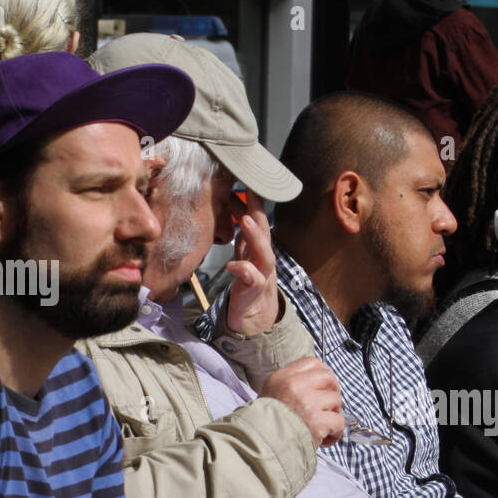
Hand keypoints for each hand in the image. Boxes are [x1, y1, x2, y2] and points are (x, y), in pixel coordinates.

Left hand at [223, 190, 280, 335]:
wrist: (256, 319)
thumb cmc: (248, 285)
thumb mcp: (244, 256)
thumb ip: (241, 236)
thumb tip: (232, 210)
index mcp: (259, 249)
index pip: (257, 220)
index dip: (252, 201)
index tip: (243, 179)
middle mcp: (264, 259)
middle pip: (265, 231)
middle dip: (257, 211)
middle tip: (247, 191)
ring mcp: (262, 275)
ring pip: (264, 253)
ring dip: (255, 236)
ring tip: (245, 221)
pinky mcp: (254, 292)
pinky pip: (252, 279)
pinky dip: (243, 270)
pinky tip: (232, 264)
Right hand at [259, 357, 345, 446]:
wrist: (260, 447)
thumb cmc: (266, 425)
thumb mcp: (271, 395)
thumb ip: (292, 385)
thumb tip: (317, 385)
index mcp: (282, 378)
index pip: (312, 363)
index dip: (323, 374)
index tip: (324, 386)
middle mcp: (295, 386)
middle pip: (328, 377)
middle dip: (333, 391)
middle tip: (328, 406)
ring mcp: (308, 403)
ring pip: (336, 399)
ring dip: (333, 414)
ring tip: (322, 425)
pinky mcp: (318, 421)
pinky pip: (339, 420)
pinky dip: (336, 432)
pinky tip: (325, 438)